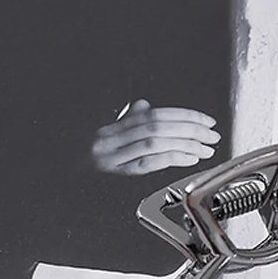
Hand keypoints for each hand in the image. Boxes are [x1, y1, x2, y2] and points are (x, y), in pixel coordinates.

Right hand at [92, 99, 220, 175]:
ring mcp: (115, 156)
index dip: (186, 115)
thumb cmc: (87, 153)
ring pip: (157, 143)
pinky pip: (151, 163)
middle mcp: (114, 137)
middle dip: (191, 130)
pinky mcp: (119, 173)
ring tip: (206, 149)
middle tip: (212, 136)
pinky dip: (175, 159)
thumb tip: (144, 105)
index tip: (207, 121)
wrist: (65, 171)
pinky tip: (191, 159)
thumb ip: (129, 118)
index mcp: (117, 125)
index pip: (157, 114)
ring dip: (187, 146)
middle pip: (159, 127)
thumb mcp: (109, 132)